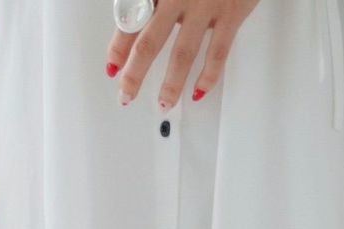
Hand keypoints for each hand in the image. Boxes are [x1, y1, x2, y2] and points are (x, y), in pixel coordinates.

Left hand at [106, 0, 261, 109]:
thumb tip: (136, 20)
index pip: (131, 18)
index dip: (118, 46)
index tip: (112, 66)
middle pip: (150, 41)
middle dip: (135, 73)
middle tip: (126, 95)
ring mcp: (205, 5)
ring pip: (183, 53)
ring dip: (171, 84)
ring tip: (164, 104)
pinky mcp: (231, 12)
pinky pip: (218, 52)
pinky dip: (208, 76)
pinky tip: (198, 91)